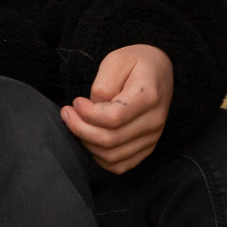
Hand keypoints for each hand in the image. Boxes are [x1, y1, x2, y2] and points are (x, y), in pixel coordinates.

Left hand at [61, 44, 172, 173]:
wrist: (158, 71)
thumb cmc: (135, 63)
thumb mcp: (116, 61)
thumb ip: (103, 85)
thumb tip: (92, 109)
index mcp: (148, 96)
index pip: (113, 118)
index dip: (88, 114)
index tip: (76, 102)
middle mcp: (154, 120)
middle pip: (110, 140)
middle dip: (80, 129)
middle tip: (68, 113)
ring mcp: (153, 137)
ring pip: (113, 156)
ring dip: (87, 143)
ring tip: (77, 124)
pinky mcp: (147, 147)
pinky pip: (121, 165)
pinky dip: (100, 158)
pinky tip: (90, 139)